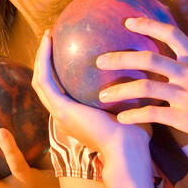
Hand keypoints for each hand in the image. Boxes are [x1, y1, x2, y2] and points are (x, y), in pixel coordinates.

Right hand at [31, 30, 148, 160]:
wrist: (128, 151)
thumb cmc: (137, 133)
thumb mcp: (130, 106)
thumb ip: (130, 90)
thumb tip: (145, 67)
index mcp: (77, 117)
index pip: (62, 92)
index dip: (60, 72)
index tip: (67, 49)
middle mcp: (64, 115)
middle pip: (47, 85)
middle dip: (46, 61)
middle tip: (51, 37)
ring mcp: (59, 113)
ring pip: (41, 80)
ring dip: (41, 57)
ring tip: (48, 35)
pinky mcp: (60, 108)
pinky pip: (45, 80)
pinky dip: (44, 60)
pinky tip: (49, 42)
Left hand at [97, 16, 187, 154]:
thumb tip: (182, 60)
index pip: (169, 34)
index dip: (146, 25)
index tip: (127, 22)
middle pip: (147, 59)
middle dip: (119, 58)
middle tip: (99, 61)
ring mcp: (187, 95)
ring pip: (144, 87)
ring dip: (120, 90)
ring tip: (102, 95)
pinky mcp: (185, 118)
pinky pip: (152, 113)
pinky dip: (133, 115)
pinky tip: (122, 118)